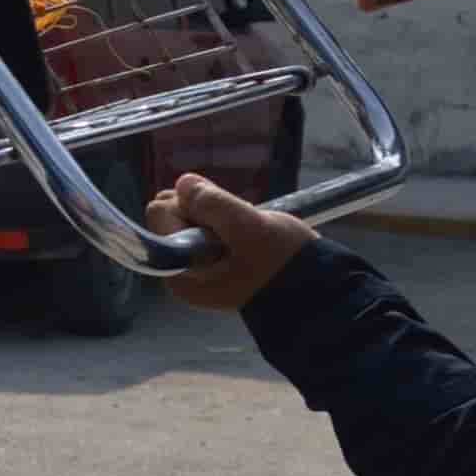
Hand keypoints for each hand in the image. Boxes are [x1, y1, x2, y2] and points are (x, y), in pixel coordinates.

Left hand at [147, 171, 313, 314]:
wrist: (316, 292)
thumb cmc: (285, 264)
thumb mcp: (251, 228)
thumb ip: (213, 204)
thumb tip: (182, 183)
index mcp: (181, 273)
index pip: (159, 214)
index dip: (188, 203)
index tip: (221, 216)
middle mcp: (182, 275)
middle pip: (172, 217)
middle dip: (202, 211)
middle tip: (237, 225)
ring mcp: (198, 272)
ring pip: (191, 222)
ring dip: (217, 218)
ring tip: (245, 232)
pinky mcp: (214, 266)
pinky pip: (207, 232)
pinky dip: (225, 226)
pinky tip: (246, 235)